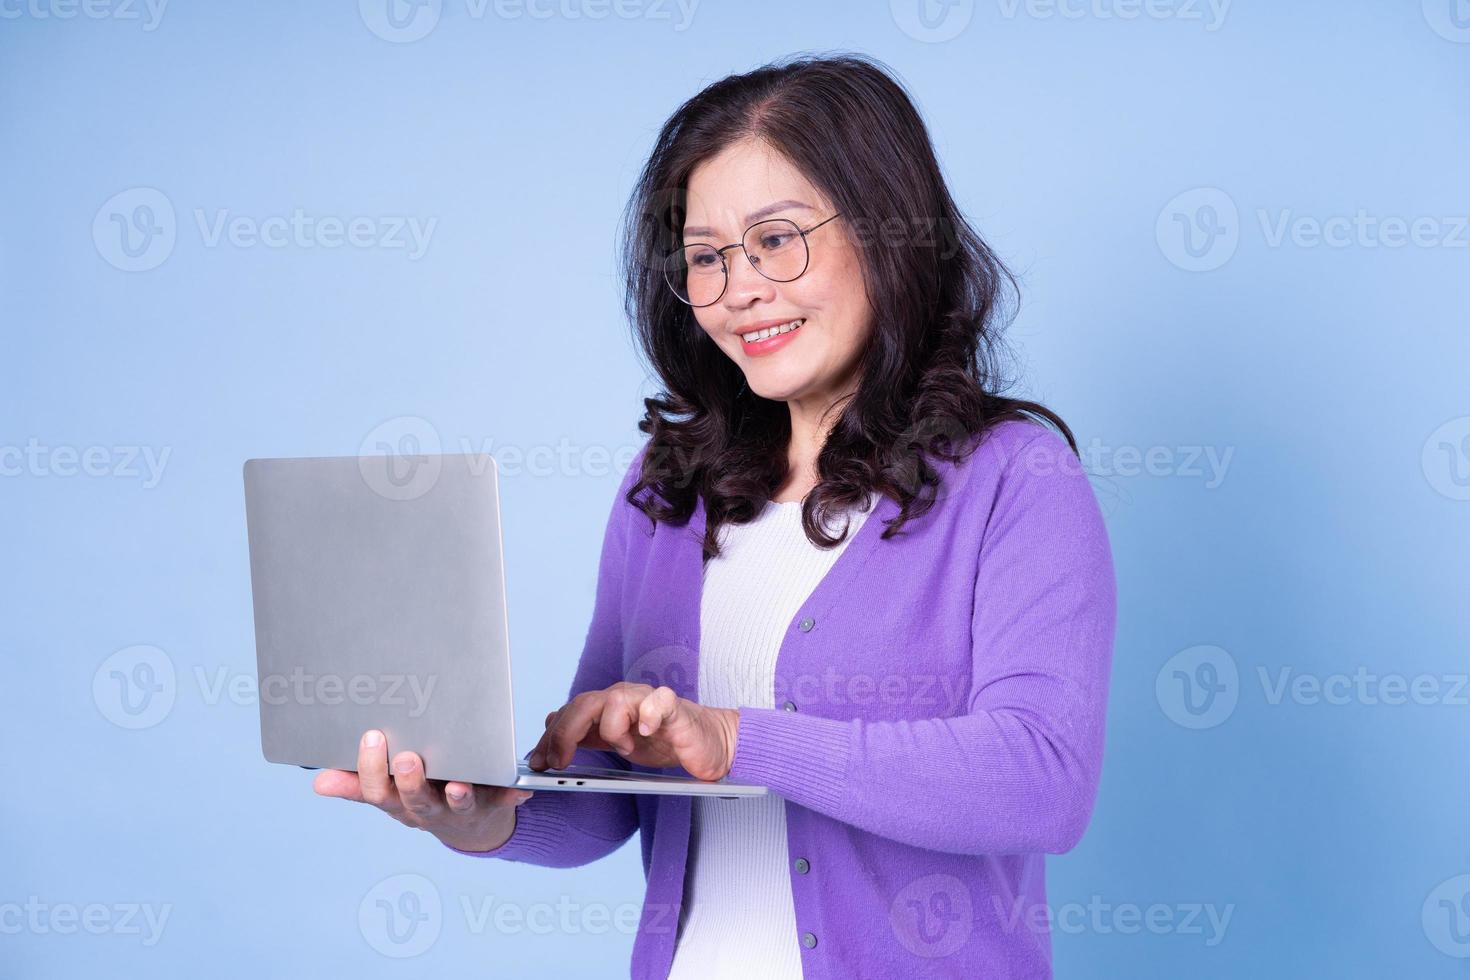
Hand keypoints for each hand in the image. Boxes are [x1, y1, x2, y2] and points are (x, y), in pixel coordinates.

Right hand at [314, 729, 534, 852]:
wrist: (470, 825)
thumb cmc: (422, 796)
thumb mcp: (387, 794)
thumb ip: (357, 786)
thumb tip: (319, 782)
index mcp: (399, 803)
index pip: (378, 792)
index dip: (372, 769)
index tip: (372, 736)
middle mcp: (427, 810)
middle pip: (415, 800)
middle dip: (410, 781)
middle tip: (408, 757)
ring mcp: (460, 810)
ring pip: (457, 805)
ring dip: (459, 795)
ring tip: (460, 784)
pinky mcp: (492, 805)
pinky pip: (503, 801)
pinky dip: (511, 796)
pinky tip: (519, 790)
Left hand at [529, 683, 739, 781]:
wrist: (708, 742)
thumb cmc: (664, 741)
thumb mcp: (618, 744)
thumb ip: (588, 736)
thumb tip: (551, 733)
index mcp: (607, 708)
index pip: (569, 713)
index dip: (550, 737)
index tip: (538, 763)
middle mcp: (624, 698)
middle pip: (584, 704)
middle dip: (565, 734)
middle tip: (558, 763)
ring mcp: (648, 699)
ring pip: (613, 701)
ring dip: (612, 731)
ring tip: (626, 749)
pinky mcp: (674, 707)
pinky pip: (656, 701)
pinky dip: (647, 715)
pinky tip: (646, 731)